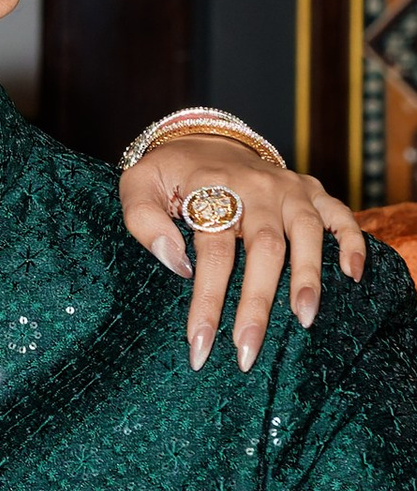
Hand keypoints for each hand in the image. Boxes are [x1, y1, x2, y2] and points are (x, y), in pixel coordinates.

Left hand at [118, 142, 363, 369]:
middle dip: (257, 304)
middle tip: (248, 351)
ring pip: (306, 233)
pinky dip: (352, 241)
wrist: (201, 139)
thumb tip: (175, 261)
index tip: (201, 343)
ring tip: (303, 320)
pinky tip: (352, 275)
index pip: (212, 252)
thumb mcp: (137, 185)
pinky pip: (340, 214)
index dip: (207, 300)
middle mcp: (257, 187)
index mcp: (212, 188)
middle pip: (263, 248)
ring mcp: (288, 187)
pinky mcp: (311, 189)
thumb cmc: (168, 173)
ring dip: (308, 277)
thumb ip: (143, 220)